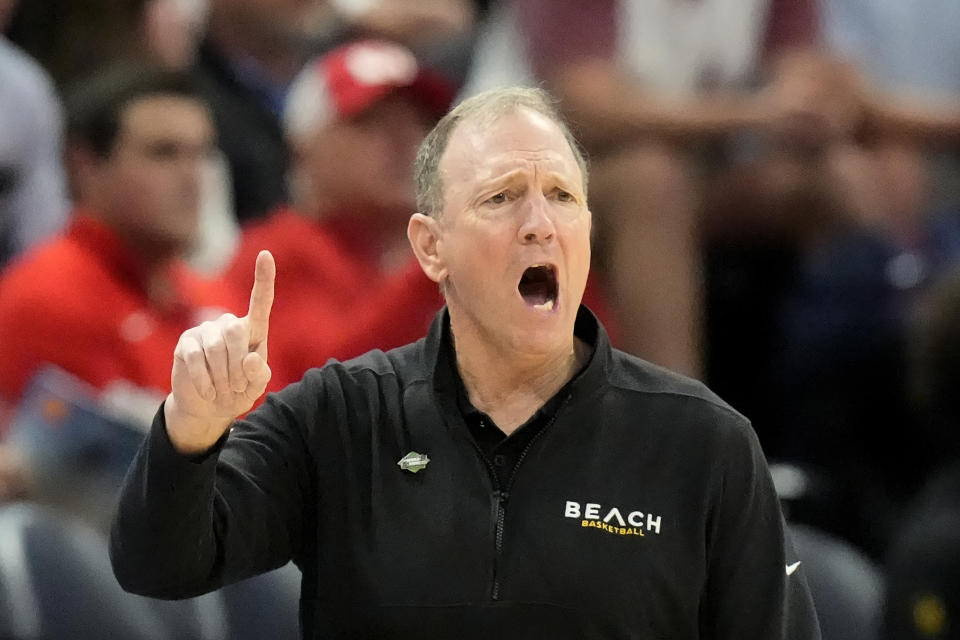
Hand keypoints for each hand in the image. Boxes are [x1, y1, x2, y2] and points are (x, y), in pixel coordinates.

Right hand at [166, 250, 274, 454]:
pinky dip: (205, 380)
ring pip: (216, 347)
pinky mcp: (186, 343)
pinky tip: (208, 392)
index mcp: (253, 330)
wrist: (209, 408)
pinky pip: (196, 358)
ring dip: (222, 376)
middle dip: (238, 366)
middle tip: (237, 387)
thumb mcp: (256, 386)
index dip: (264, 278)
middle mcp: (229, 324)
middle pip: (236, 332)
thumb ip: (259, 374)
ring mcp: (205, 331)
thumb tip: (249, 357)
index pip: (260, 301)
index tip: (265, 255)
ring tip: (223, 391)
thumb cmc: (239, 391)